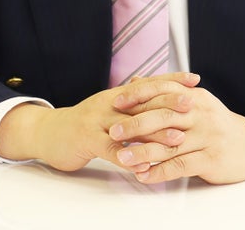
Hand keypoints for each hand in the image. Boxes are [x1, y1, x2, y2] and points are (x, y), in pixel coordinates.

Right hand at [0, 71, 199, 171]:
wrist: (49, 132)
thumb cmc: (84, 123)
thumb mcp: (108, 106)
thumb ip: (130, 99)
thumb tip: (154, 88)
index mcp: (117, 95)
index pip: (148, 83)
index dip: (171, 79)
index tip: (195, 79)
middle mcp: (109, 103)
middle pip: (143, 99)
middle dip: (169, 100)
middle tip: (193, 103)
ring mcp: (98, 121)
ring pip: (130, 125)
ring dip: (156, 132)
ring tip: (178, 136)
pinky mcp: (87, 140)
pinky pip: (111, 150)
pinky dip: (129, 157)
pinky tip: (144, 165)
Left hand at [109, 78, 244, 183]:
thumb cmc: (214, 122)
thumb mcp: (194, 101)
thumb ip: (166, 92)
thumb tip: (136, 80)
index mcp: (194, 96)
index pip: (162, 90)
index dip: (138, 96)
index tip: (116, 102)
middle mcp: (200, 113)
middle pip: (164, 116)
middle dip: (136, 124)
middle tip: (113, 131)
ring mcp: (206, 136)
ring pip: (169, 144)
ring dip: (143, 152)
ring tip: (122, 158)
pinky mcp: (211, 159)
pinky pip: (181, 165)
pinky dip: (160, 171)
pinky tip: (144, 175)